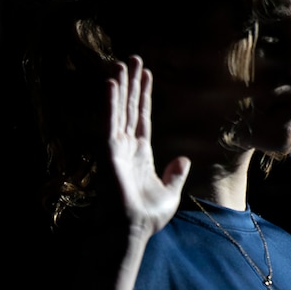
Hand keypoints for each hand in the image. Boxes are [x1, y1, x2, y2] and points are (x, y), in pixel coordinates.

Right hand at [107, 55, 190, 238]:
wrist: (131, 231)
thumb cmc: (146, 217)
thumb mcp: (169, 193)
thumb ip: (175, 175)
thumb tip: (182, 160)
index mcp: (141, 154)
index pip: (142, 117)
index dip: (143, 95)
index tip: (145, 74)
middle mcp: (126, 147)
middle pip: (128, 107)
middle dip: (130, 83)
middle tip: (131, 58)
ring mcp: (116, 148)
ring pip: (117, 110)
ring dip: (119, 86)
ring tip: (120, 63)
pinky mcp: (108, 152)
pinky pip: (108, 123)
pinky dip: (109, 103)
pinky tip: (110, 84)